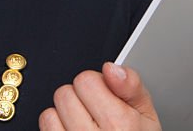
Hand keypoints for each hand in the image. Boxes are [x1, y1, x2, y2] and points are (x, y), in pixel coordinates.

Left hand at [40, 62, 160, 129]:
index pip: (86, 80)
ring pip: (50, 113)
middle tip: (96, 113)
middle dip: (79, 99)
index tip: (105, 96)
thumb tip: (110, 69)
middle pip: (64, 94)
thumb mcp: (147, 115)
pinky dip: (56, 129)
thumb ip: (132, 86)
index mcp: (118, 124)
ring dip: (64, 116)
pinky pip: (45, 129)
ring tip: (84, 125)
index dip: (97, 84)